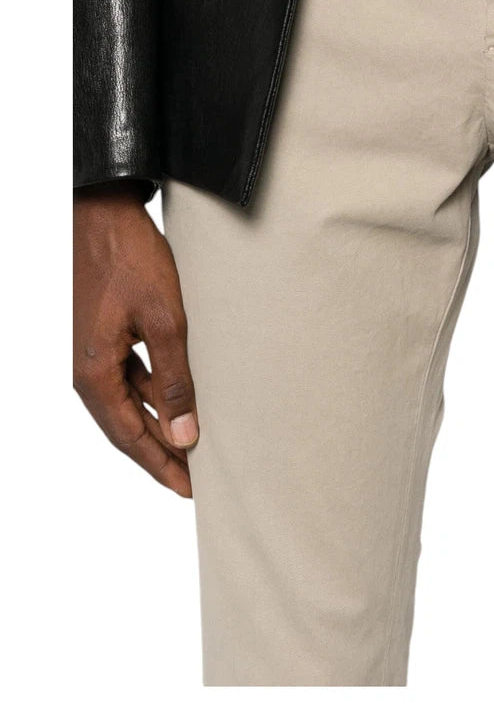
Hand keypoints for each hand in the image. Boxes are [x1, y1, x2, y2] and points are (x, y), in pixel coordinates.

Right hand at [73, 181, 197, 495]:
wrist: (105, 214)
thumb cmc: (132, 261)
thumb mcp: (165, 321)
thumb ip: (176, 379)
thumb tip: (185, 434)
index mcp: (95, 374)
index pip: (131, 437)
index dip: (161, 466)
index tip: (189, 490)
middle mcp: (88, 371)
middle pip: (127, 428)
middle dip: (160, 455)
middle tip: (194, 480)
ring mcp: (94, 353)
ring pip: (129, 404)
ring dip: (158, 426)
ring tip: (191, 446)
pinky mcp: (104, 337)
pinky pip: (130, 379)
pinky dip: (153, 395)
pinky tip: (176, 400)